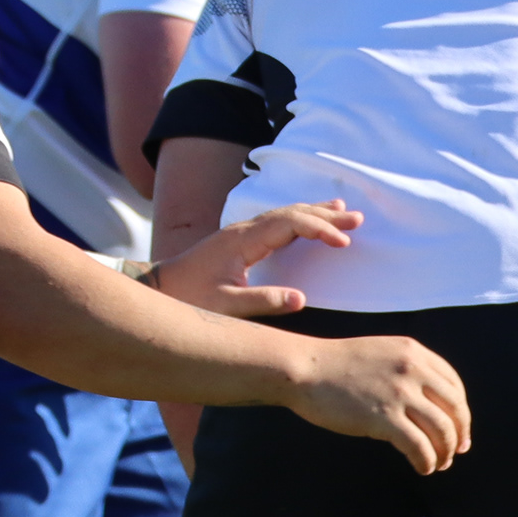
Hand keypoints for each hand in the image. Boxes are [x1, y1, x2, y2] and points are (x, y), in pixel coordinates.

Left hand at [152, 202, 360, 319]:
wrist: (159, 288)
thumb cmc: (189, 297)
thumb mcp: (225, 305)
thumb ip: (263, 301)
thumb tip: (301, 299)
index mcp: (242, 241)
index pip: (289, 224)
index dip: (319, 230)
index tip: (343, 243)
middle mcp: (244, 230)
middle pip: (291, 212)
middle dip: (326, 215)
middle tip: (358, 218)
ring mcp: (241, 232)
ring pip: (284, 214)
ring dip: (315, 212)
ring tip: (342, 211)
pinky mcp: (240, 240)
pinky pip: (277, 222)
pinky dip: (300, 220)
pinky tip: (309, 222)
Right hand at [286, 336, 469, 475]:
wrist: (304, 369)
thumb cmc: (336, 365)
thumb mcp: (382, 354)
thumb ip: (407, 370)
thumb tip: (428, 405)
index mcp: (415, 352)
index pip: (454, 385)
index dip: (461, 411)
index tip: (459, 429)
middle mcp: (413, 370)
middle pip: (455, 408)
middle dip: (459, 434)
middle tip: (456, 451)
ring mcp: (400, 393)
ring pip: (442, 430)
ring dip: (445, 452)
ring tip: (439, 464)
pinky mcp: (384, 418)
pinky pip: (419, 446)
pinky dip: (427, 461)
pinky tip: (423, 468)